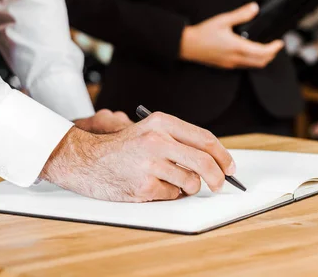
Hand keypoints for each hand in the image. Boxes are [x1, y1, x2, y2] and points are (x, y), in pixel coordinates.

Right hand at [40, 112, 234, 202]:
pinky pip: (172, 195)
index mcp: (161, 123)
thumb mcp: (150, 131)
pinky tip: (154, 186)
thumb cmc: (122, 147)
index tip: (230, 166)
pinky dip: (169, 194)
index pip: (205, 139)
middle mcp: (157, 141)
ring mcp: (150, 164)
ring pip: (191, 182)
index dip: (223, 155)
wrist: (86, 160)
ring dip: (189, 187)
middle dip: (219, 177)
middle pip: (204, 162)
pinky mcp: (143, 187)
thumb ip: (179, 139)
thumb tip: (215, 159)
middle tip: (221, 184)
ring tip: (174, 182)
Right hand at [180, 2, 284, 68]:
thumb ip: (240, 14)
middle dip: (271, 55)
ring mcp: (230, 64)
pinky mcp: (225, 66)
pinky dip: (252, 61)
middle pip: (261, 62)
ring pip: (253, 66)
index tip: (279, 43)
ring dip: (262, 59)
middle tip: (275, 46)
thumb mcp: (223, 20)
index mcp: (238, 47)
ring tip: (265, 49)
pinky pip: (243, 66)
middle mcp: (236, 59)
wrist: (187, 46)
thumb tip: (254, 8)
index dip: (274, 48)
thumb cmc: (202, 34)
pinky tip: (249, 53)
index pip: (263, 52)